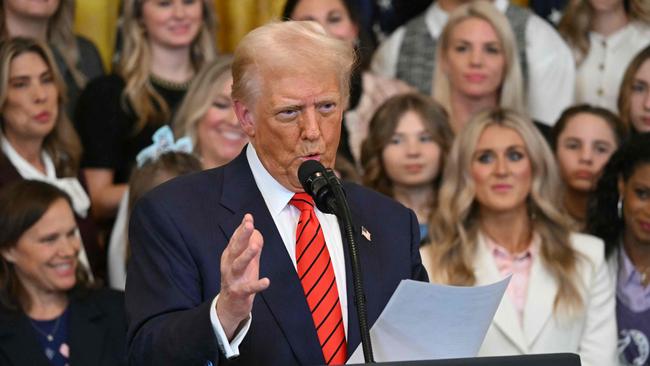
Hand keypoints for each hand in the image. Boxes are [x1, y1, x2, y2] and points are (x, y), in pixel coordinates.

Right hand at [216, 214, 269, 338]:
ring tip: (255, 246)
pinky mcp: (239, 293)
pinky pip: (248, 288)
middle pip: (235, 248)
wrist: (229, 306)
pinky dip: (257, 285)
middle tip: (249, 224)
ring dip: (247, 255)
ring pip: (238, 265)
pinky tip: (266, 281)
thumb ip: (251, 245)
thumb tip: (256, 230)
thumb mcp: (245, 261)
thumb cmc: (239, 279)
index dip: (242, 228)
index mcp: (229, 256)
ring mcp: (233, 279)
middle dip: (242, 236)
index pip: (235, 239)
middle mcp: (229, 265)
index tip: (248, 217)